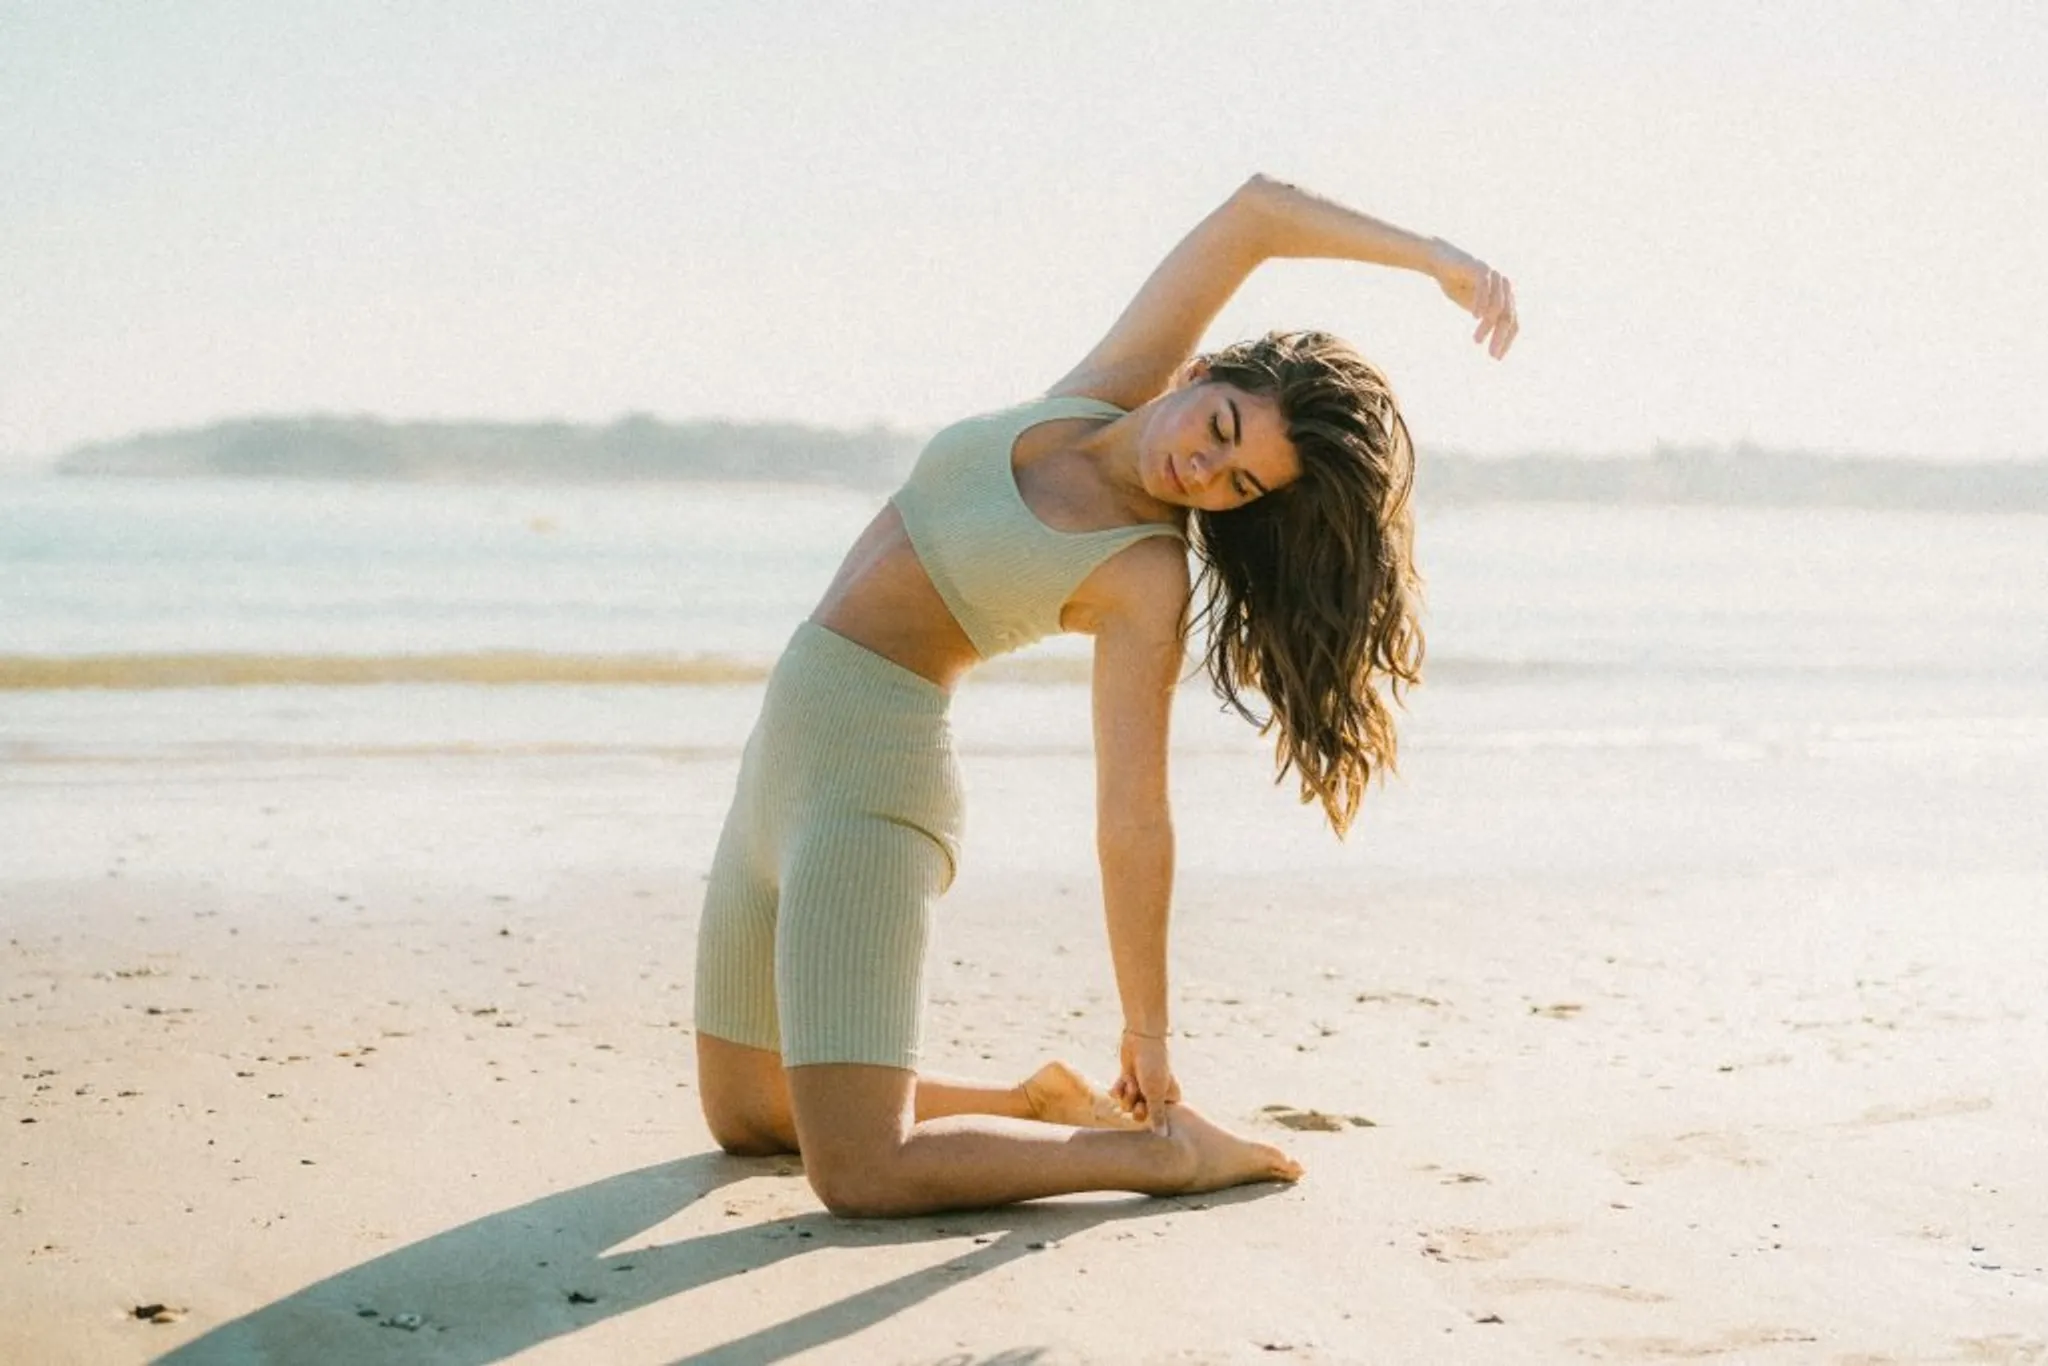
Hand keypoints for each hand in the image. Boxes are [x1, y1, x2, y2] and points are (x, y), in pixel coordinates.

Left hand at [1110, 1029, 1181, 1130]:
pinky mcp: (1128, 1081)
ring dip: (1127, 1094)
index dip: (1150, 1116)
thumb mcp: (1155, 1094)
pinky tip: (1122, 1080)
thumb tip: (1164, 1136)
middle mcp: (1156, 1095)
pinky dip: (1119, 1088)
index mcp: (1169, 1099)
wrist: (1140, 1040)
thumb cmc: (1152, 1067)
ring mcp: (1141, 1088)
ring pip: (1127, 1105)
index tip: (1146, 1107)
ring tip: (1131, 1082)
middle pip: (1140, 1116)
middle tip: (1138, 1099)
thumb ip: (1158, 1116)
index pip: (1159, 1120)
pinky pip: (1118, 1095)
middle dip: (1135, 1107)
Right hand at [1429, 237, 1518, 358]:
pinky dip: (1481, 303)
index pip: (1513, 322)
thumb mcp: (1473, 305)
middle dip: (1500, 337)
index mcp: (1504, 296)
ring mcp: (1494, 276)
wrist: (1439, 261)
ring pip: (1497, 306)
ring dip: (1488, 326)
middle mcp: (1503, 286)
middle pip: (1508, 316)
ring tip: (1476, 340)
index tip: (1497, 357)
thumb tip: (1496, 339)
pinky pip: (1484, 288)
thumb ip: (1486, 318)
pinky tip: (1475, 317)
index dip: (1507, 341)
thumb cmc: (1456, 283)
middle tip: (1491, 355)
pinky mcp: (1480, 269)